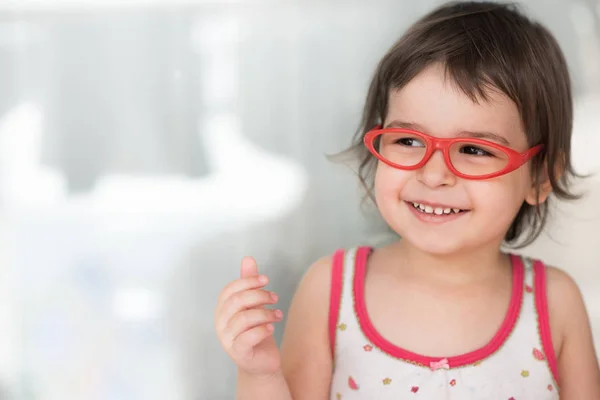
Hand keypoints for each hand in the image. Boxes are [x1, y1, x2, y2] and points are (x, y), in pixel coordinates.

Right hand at [215, 256, 282, 376]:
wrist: (260, 362)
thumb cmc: (255, 330)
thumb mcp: (254, 304)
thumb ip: (249, 283)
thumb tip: (248, 258)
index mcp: (222, 309)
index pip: (229, 289)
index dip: (248, 281)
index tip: (266, 280)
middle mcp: (221, 324)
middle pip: (237, 301)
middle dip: (259, 296)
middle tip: (274, 298)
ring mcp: (227, 339)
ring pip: (245, 318)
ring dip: (266, 313)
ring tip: (277, 315)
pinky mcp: (238, 352)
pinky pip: (249, 337)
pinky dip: (263, 329)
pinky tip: (272, 327)